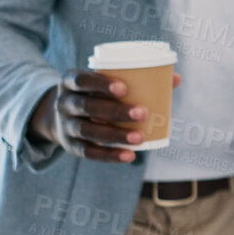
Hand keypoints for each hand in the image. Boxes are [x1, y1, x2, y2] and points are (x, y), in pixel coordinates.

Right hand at [28, 69, 180, 162]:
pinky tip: (130, 155)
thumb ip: (136, 78)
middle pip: (86, 106)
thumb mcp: (102, 82)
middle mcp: (64, 103)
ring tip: (140, 137)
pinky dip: (109, 155)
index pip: (81, 80)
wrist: (57, 117)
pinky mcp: (70, 146)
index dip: (100, 83)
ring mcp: (65, 126)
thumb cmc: (93, 94)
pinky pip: (89, 153)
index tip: (124, 88)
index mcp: (70, 81)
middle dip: (114, 111)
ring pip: (88, 131)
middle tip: (143, 112)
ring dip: (115, 135)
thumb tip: (176, 79)